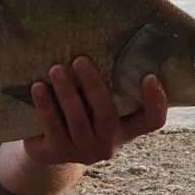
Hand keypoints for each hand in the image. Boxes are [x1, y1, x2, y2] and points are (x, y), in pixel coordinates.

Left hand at [22, 57, 166, 165]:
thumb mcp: (97, 104)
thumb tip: (107, 41)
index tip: (149, 76)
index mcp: (125, 129)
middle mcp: (107, 144)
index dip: (156, 102)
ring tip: (55, 69)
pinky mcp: (56, 153)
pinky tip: (38, 87)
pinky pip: (52, 127)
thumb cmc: (80, 114)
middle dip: (93, 85)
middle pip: (106, 115)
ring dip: (66, 92)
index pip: (152, 121)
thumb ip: (108, 85)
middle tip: (79, 60)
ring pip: (77, 121)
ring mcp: (82, 151)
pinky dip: (46, 106)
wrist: (47, 146)